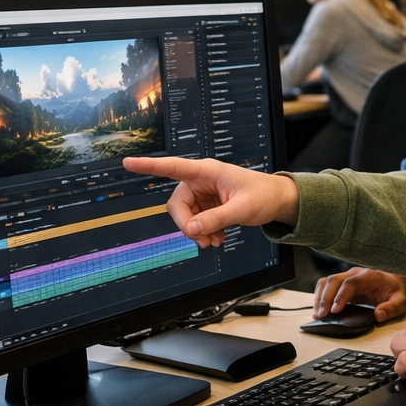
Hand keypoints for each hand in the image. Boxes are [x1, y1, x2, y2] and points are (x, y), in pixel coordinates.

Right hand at [122, 156, 298, 247]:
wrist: (277, 200)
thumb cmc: (264, 196)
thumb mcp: (241, 209)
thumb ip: (216, 219)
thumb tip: (192, 231)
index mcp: (207, 171)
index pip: (173, 167)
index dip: (149, 166)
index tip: (128, 162)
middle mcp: (201, 180)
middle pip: (177, 204)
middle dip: (187, 225)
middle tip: (203, 240)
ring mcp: (203, 193)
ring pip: (185, 216)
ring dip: (197, 232)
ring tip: (215, 242)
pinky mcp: (207, 204)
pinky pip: (195, 221)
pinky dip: (203, 232)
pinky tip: (217, 239)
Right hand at [314, 268, 405, 321]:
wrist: (394, 281)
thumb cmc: (396, 290)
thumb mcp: (400, 301)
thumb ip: (391, 308)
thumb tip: (378, 314)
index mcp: (369, 276)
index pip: (350, 283)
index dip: (341, 296)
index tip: (335, 310)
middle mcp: (355, 274)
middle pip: (334, 280)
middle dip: (325, 298)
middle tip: (321, 315)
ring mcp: (347, 277)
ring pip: (327, 281)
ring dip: (320, 297)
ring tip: (317, 314)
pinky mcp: (342, 283)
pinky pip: (326, 286)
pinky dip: (320, 297)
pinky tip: (319, 310)